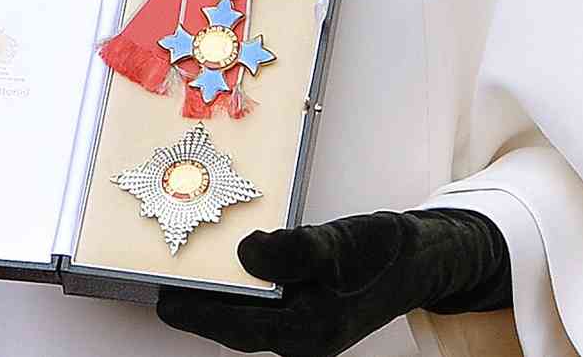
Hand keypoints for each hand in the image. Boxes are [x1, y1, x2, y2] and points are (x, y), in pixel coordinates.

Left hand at [154, 209, 509, 356]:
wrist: (422, 257)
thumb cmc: (385, 253)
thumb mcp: (340, 245)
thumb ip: (294, 251)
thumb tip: (246, 252)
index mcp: (309, 333)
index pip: (239, 329)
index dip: (197, 315)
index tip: (161, 299)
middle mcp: (302, 336)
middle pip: (237, 324)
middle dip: (201, 303)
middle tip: (162, 277)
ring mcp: (305, 325)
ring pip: (249, 311)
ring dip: (219, 292)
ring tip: (184, 265)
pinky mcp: (307, 308)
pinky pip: (264, 300)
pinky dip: (242, 283)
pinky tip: (227, 259)